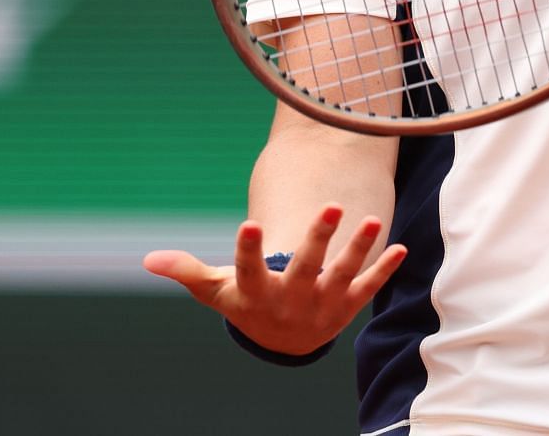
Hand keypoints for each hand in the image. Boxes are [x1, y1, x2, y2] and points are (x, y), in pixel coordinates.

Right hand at [142, 205, 406, 356]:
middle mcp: (292, 301)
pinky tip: (400, 247)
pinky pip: (368, 288)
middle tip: (331, 205)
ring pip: (342, 275)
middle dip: (319, 239)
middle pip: (306, 269)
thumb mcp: (216, 291)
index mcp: (257, 294)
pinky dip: (384, 270)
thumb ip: (187, 272)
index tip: (249, 224)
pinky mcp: (348, 306)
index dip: (249, 250)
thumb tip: (148, 259)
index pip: (250, 271)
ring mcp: (323, 304)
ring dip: (358, 249)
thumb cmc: (247, 304)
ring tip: (371, 219)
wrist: (283, 344)